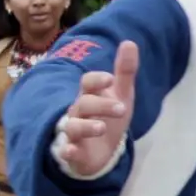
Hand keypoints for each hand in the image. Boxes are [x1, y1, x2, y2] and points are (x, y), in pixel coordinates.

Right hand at [59, 41, 137, 175]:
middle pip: (83, 104)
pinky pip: (66, 151)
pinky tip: (71, 150)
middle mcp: (79, 112)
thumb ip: (125, 71)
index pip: (87, 83)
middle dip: (101, 105)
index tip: (110, 79)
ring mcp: (74, 133)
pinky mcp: (74, 153)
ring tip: (101, 128)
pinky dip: (67, 151)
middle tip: (122, 109)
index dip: (96, 80)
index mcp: (90, 95)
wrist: (102, 149)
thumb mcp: (121, 94)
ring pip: (73, 127)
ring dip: (85, 126)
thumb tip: (129, 42)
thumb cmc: (109, 115)